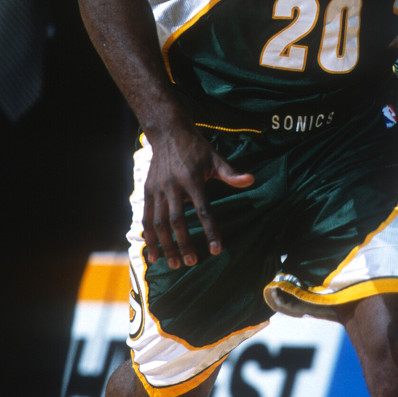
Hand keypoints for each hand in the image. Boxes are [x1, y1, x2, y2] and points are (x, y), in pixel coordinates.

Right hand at [142, 123, 253, 268]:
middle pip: (177, 220)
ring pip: (158, 222)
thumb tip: (251, 180)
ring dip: (165, 245)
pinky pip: (145, 217)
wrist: (168, 132)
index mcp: (192, 180)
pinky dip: (148, 237)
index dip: (210, 231)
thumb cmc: (196, 148)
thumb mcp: (215, 158)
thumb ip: (231, 173)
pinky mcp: (147, 191)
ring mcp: (157, 189)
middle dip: (183, 243)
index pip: (203, 210)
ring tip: (174, 264)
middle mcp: (172, 186)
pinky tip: (152, 255)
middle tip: (192, 262)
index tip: (216, 250)